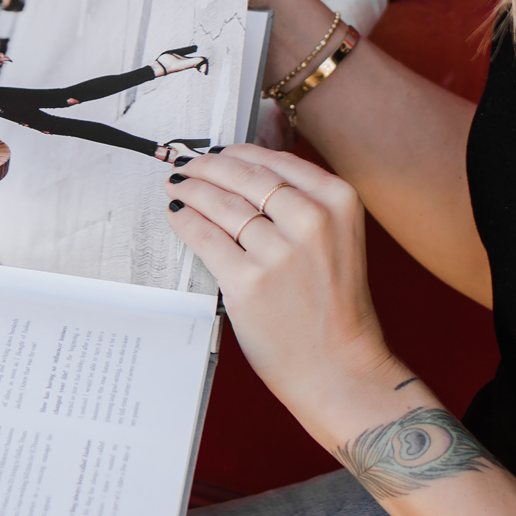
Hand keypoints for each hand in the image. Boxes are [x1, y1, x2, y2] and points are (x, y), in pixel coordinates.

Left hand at [164, 147, 405, 441]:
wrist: (338, 366)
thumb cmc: (334, 305)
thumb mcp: (336, 236)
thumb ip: (301, 195)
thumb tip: (254, 149)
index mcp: (338, 201)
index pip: (273, 160)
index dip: (236, 153)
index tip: (217, 153)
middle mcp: (311, 220)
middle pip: (243, 176)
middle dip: (207, 167)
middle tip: (187, 166)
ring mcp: (278, 252)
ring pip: (220, 204)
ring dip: (191, 190)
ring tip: (177, 186)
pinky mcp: (248, 282)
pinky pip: (205, 238)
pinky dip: (185, 221)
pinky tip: (178, 215)